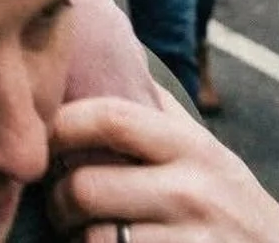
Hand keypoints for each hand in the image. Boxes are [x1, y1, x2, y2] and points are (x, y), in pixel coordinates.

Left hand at [46, 87, 278, 242]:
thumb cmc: (232, 204)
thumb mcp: (206, 151)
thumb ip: (160, 111)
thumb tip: (112, 54)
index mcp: (191, 148)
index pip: (110, 117)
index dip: (63, 123)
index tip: (46, 135)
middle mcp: (192, 193)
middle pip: (87, 185)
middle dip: (58, 196)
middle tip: (58, 200)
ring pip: (95, 237)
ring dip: (75, 237)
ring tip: (78, 230)